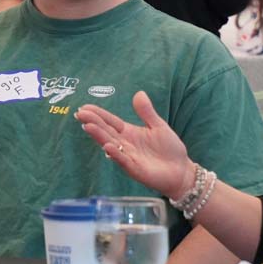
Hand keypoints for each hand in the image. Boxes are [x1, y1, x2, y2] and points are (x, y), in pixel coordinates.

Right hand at [76, 91, 194, 200]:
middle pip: (106, 131)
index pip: (110, 122)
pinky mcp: (135, 169)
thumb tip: (139, 93)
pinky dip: (115, 153)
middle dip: (93, 122)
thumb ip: (147, 112)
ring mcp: (128, 157)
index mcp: (129, 133)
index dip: (98, 114)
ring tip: (87, 126)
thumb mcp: (158, 126)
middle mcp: (125, 144)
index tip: (85, 107)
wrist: (181, 170)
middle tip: (80, 113)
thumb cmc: (169, 149)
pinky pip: (123, 160)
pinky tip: (107, 146)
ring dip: (99, 136)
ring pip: (110, 144)